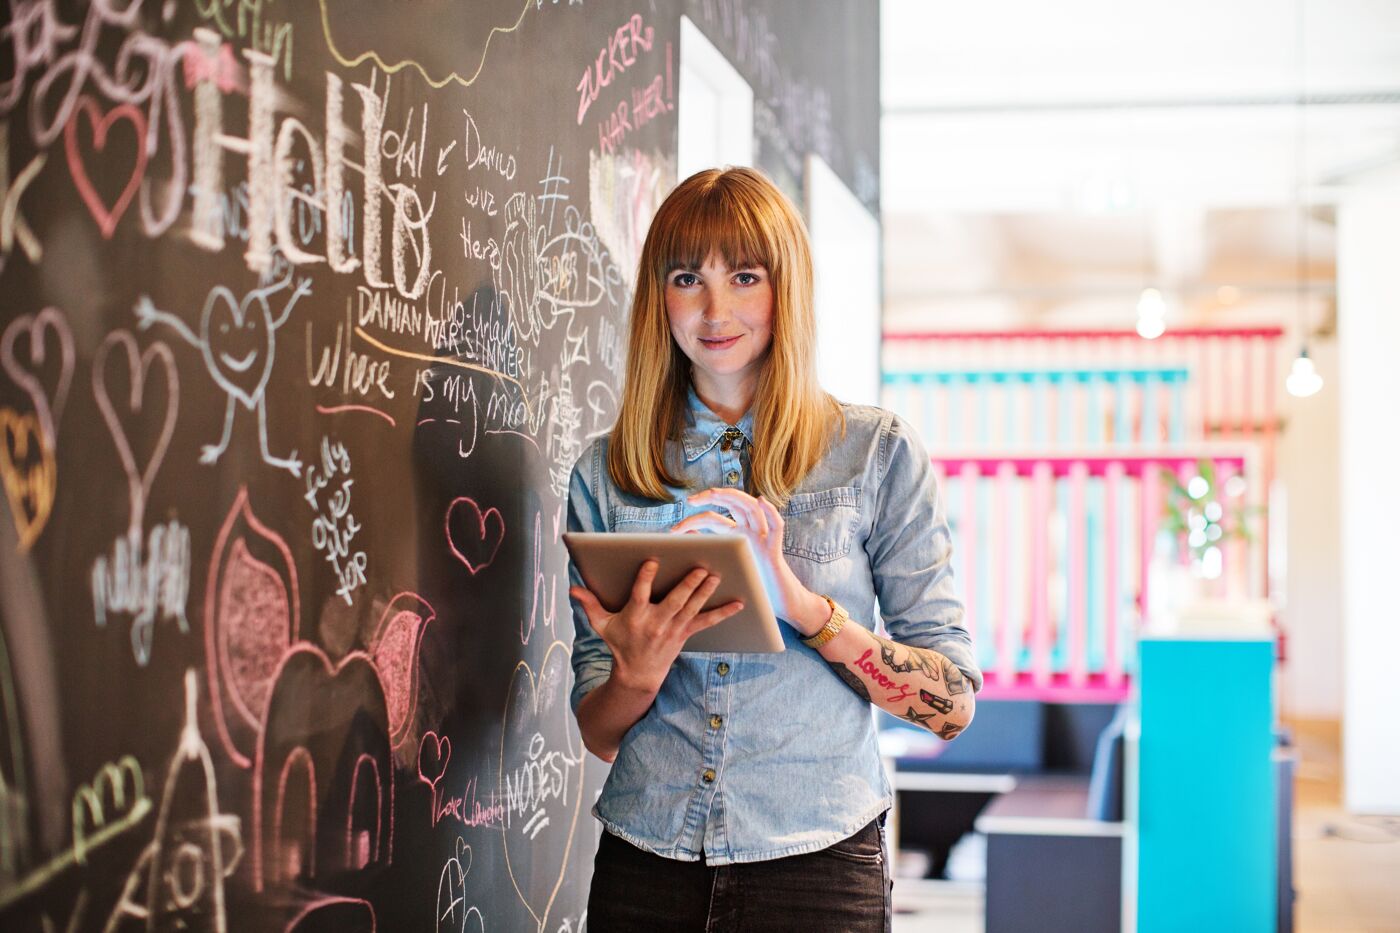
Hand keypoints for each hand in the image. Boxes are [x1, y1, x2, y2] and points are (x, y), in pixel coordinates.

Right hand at [570, 560, 742, 694]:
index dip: (645, 578)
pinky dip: (723, 613)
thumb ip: (589, 605)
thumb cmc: (620, 644)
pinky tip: (739, 603)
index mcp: (634, 616)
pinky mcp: (685, 634)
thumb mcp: (602, 625)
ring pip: (692, 608)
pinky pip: (707, 622)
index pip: (640, 594)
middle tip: (700, 567)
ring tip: (716, 575)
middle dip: (688, 584)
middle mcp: (656, 623)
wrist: (637, 675)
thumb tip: (573, 589)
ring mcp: (673, 629)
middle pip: (674, 601)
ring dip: (705, 592)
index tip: (652, 561)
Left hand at [670, 488, 830, 636]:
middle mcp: (749, 532)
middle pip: (732, 504)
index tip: (675, 529)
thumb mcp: (723, 570)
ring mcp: (762, 538)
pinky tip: (761, 501)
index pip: (714, 519)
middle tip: (691, 501)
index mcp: (735, 537)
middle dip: (711, 498)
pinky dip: (771, 512)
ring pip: (751, 508)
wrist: (775, 603)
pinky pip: (777, 527)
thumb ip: (709, 552)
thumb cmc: (747, 589)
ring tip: (713, 493)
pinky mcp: (775, 550)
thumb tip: (686, 539)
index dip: (694, 519)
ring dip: (733, 498)